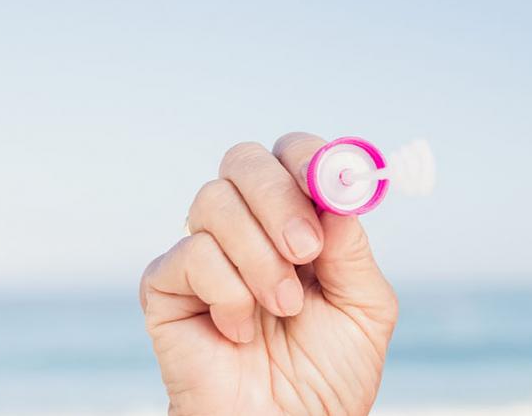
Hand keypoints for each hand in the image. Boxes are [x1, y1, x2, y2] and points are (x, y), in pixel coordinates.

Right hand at [140, 132, 397, 415]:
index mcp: (297, 221)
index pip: (290, 155)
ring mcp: (203, 253)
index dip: (309, 158)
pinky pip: (191, 254)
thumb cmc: (327, 375)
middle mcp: (247, 227)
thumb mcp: (365, 307)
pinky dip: (228, 293)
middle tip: (306, 251)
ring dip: (260, 259)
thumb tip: (338, 197)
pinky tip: (240, 330)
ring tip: (284, 309)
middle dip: (280, 200)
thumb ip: (352, 250)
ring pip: (215, 202)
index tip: (330, 184)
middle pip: (244, 161)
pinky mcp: (166, 286)